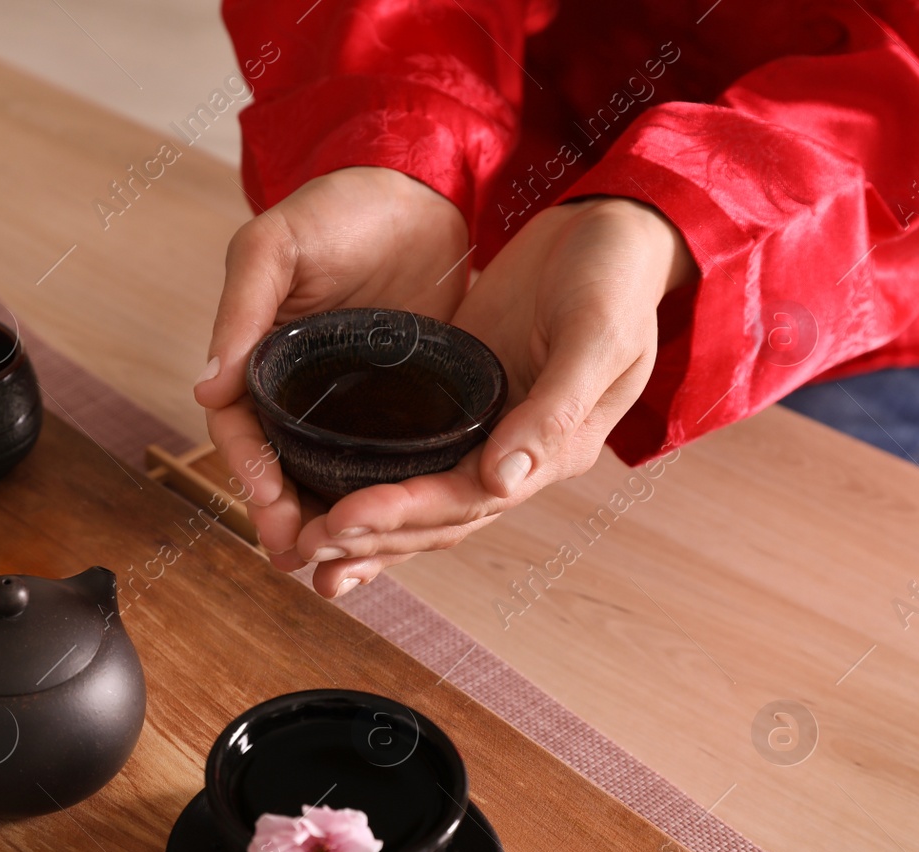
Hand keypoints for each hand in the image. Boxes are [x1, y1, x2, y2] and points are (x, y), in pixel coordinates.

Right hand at [193, 167, 470, 567]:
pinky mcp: (402, 402)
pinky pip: (383, 459)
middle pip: (283, 465)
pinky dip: (377, 496)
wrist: (423, 187)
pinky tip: (387, 531)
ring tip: (332, 565)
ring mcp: (351, 398)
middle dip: (284, 515)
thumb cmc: (340, 206)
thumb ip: (240, 310)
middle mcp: (301, 385)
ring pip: (329, 472)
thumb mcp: (276, 246)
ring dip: (327, 519)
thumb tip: (204, 390)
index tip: (267, 508)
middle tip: (296, 556)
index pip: (244, 428)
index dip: (250, 471)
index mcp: (261, 356)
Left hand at [294, 196, 696, 596]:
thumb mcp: (597, 333)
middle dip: (371, 536)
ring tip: (304, 551)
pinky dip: (371, 482)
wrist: (612, 232)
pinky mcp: (457, 402)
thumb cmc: (614, 275)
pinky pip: (409, 456)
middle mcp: (516, 457)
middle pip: (436, 517)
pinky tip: (324, 498)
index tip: (343, 521)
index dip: (404, 515)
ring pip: (419, 498)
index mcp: (554, 452)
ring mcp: (484, 433)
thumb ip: (555, 408)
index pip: (468, 501)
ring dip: (365, 530)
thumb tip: (503, 481)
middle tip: (304, 550)